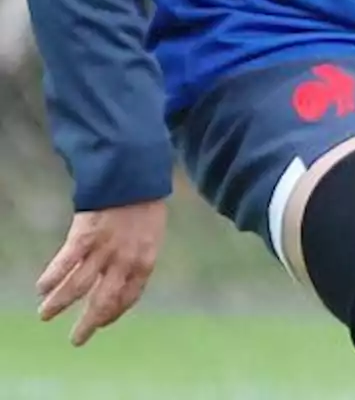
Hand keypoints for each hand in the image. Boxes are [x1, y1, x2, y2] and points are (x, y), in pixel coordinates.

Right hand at [37, 200, 166, 344]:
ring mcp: (103, 249)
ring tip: (45, 314)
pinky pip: (64, 264)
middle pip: (102, 302)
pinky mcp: (84, 236)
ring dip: (58, 303)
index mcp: (145, 261)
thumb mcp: (152, 235)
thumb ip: (137, 259)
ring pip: (76, 287)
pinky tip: (41, 288)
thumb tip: (121, 282)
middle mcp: (124, 261)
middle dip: (87, 324)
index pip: (128, 297)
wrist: (135, 176)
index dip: (113, 313)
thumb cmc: (144, 205)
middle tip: (76, 339)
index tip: (101, 323)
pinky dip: (51, 278)